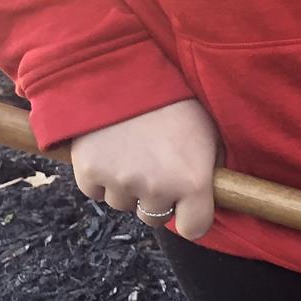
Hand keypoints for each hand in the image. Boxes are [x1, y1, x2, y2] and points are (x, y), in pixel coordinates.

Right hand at [69, 99, 219, 239]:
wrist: (126, 71)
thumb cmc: (174, 100)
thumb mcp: (208, 133)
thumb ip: (210, 168)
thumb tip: (212, 191)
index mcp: (193, 181)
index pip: (195, 228)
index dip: (191, 217)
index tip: (188, 205)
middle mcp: (157, 188)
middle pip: (155, 217)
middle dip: (156, 198)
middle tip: (155, 166)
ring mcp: (120, 182)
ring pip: (124, 204)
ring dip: (127, 187)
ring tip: (132, 152)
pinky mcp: (88, 173)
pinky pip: (95, 192)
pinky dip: (100, 178)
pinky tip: (110, 151)